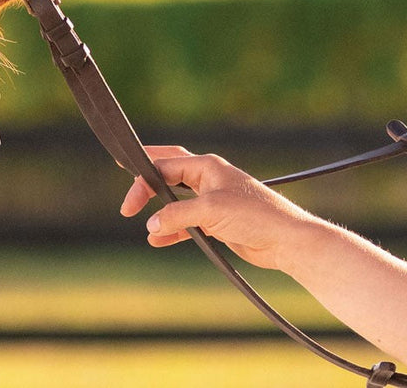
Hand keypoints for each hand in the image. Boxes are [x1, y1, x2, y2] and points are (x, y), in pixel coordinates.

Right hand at [120, 145, 316, 272]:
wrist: (282, 238)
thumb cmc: (253, 215)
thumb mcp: (210, 211)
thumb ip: (177, 215)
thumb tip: (151, 224)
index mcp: (208, 166)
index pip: (165, 166)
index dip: (142, 182)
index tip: (128, 207)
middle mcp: (209, 179)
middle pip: (170, 171)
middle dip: (148, 176)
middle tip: (124, 174)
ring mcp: (213, 200)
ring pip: (176, 199)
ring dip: (159, 208)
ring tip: (137, 215)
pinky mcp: (217, 221)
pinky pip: (186, 222)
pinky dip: (171, 230)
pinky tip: (157, 240)